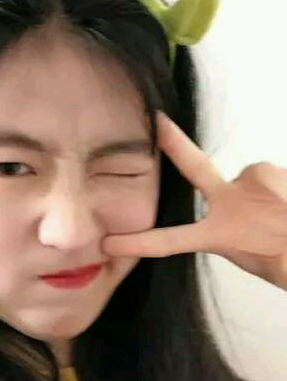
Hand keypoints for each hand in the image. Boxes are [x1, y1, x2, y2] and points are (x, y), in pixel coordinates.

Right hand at [101, 111, 286, 289]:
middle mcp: (230, 202)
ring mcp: (253, 182)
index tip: (111, 243)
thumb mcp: (252, 255)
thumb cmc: (286, 260)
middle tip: (159, 120)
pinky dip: (281, 186)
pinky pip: (275, 176)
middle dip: (173, 141)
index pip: (170, 240)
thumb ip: (236, 229)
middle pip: (194, 167)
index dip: (138, 241)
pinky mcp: (272, 170)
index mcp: (220, 234)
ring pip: (252, 178)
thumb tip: (240, 212)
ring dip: (264, 189)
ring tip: (282, 210)